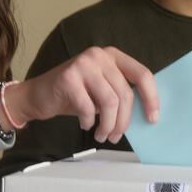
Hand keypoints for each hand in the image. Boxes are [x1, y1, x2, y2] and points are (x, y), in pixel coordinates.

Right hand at [6, 47, 158, 143]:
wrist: (38, 95)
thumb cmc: (75, 95)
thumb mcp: (102, 90)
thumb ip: (121, 94)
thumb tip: (146, 115)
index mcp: (113, 56)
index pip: (142, 74)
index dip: (151, 98)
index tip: (152, 118)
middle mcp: (99, 55)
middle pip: (125, 93)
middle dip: (123, 121)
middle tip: (116, 136)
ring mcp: (83, 63)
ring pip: (109, 102)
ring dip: (107, 125)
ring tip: (102, 135)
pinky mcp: (68, 77)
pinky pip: (88, 107)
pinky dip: (89, 121)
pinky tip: (85, 124)